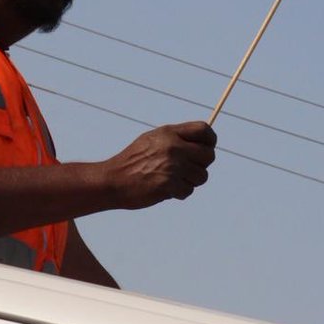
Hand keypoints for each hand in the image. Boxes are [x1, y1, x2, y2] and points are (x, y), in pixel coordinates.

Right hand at [101, 122, 215, 209]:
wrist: (112, 181)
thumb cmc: (132, 161)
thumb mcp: (152, 140)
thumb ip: (175, 139)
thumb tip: (202, 142)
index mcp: (168, 133)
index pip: (204, 130)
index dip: (210, 141)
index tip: (205, 149)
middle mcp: (172, 147)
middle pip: (208, 155)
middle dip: (201, 165)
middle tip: (188, 170)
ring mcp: (171, 166)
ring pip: (201, 176)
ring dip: (190, 181)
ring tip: (174, 180)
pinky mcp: (169, 185)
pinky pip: (189, 190)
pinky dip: (180, 193)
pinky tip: (166, 189)